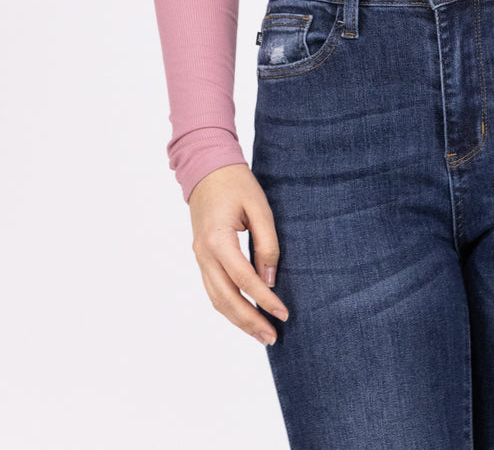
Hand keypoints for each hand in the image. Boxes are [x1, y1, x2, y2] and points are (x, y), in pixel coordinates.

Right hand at [188, 163, 288, 346]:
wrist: (207, 168)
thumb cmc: (236, 183)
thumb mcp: (259, 208)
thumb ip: (267, 244)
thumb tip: (270, 281)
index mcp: (218, 240)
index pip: (244, 279)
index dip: (264, 300)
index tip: (283, 314)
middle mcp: (204, 254)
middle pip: (226, 299)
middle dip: (249, 322)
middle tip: (272, 338)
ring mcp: (199, 257)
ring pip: (216, 299)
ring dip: (238, 320)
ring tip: (261, 334)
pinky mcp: (201, 257)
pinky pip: (213, 289)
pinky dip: (228, 306)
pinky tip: (244, 315)